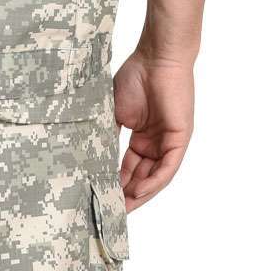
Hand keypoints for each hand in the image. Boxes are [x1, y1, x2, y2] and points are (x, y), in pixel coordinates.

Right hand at [113, 50, 194, 210]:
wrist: (155, 58)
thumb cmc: (134, 78)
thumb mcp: (114, 115)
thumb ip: (107, 138)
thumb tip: (90, 161)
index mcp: (142, 137)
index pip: (129, 168)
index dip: (116, 184)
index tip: (100, 198)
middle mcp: (157, 143)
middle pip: (142, 177)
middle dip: (127, 195)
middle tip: (110, 212)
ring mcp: (170, 142)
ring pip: (155, 177)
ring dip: (140, 194)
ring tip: (123, 209)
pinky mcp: (180, 138)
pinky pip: (167, 168)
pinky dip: (153, 182)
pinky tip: (138, 192)